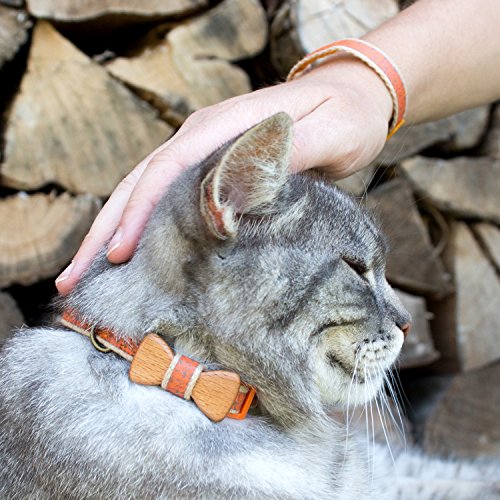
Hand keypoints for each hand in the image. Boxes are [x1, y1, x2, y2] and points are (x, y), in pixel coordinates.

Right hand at [55, 56, 391, 293]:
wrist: (354, 96)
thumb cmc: (345, 115)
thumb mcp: (329, 132)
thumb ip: (287, 154)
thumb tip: (235, 189)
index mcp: (223, 127)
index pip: (166, 171)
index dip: (137, 214)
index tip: (116, 254)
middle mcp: (203, 136)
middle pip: (139, 183)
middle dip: (105, 231)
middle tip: (74, 279)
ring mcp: (204, 150)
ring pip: (144, 191)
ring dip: (112, 231)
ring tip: (85, 273)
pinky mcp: (212, 166)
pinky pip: (166, 197)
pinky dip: (142, 226)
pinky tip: (130, 253)